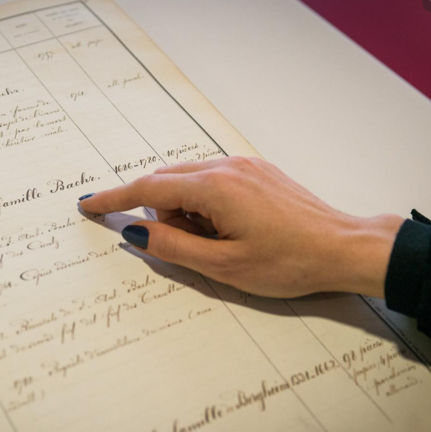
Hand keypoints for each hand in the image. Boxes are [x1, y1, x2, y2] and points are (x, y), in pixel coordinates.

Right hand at [79, 157, 403, 298]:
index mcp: (215, 188)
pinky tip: (232, 229)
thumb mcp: (223, 266)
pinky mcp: (256, 171)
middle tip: (196, 248)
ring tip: (223, 243)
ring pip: (190, 182)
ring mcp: (244, 165)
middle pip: (168, 182)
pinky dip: (206, 205)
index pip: (147, 187)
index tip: (87, 204)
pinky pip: (213, 181)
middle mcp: (226, 166)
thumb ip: (172, 246)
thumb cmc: (289, 262)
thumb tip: (134, 230)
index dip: (113, 198)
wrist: (344, 247)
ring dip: (188, 212)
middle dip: (165, 215)